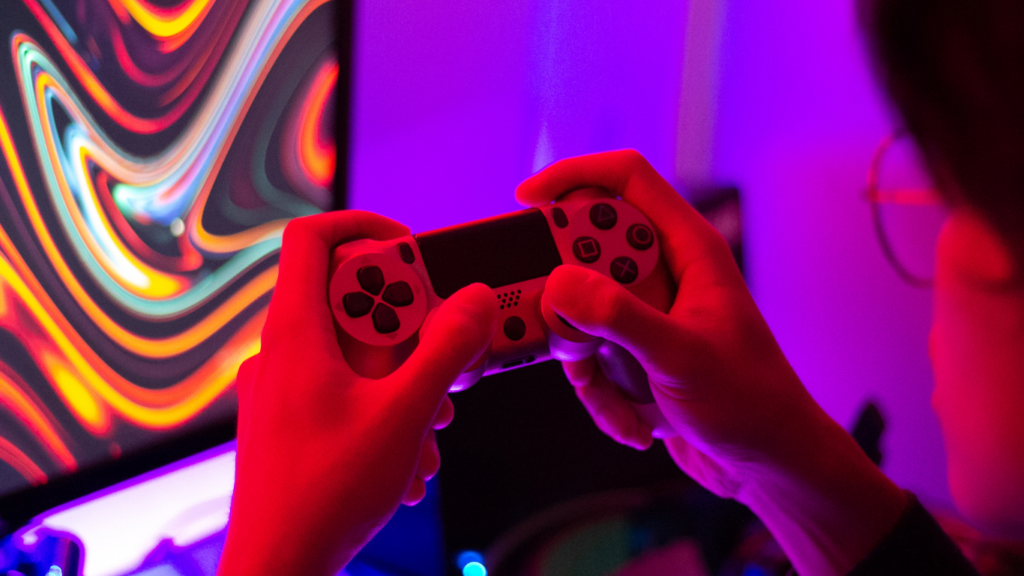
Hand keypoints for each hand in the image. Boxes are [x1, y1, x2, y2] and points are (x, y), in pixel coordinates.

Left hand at [217, 211, 496, 575]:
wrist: (278, 566)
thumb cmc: (324, 494)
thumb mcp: (404, 415)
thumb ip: (444, 351)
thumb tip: (474, 300)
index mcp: (295, 332)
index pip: (313, 238)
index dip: (365, 228)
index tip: (412, 251)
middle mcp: (282, 351)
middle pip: (351, 299)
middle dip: (408, 326)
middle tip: (441, 361)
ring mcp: (283, 387)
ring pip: (354, 350)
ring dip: (403, 376)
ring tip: (433, 421)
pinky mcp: (291, 420)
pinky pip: (343, 388)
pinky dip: (382, 405)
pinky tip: (408, 454)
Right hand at [516, 150, 905, 575]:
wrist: (768, 465)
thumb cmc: (750, 404)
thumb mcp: (680, 357)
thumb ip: (619, 316)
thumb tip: (558, 285)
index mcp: (688, 249)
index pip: (626, 179)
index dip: (573, 175)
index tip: (525, 200)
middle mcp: (665, 272)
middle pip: (586, 251)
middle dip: (567, 300)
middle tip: (572, 337)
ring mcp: (647, 312)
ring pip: (578, 312)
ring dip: (584, 362)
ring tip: (619, 397)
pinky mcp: (634, 351)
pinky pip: (588, 357)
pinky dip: (600, 394)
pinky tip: (636, 422)